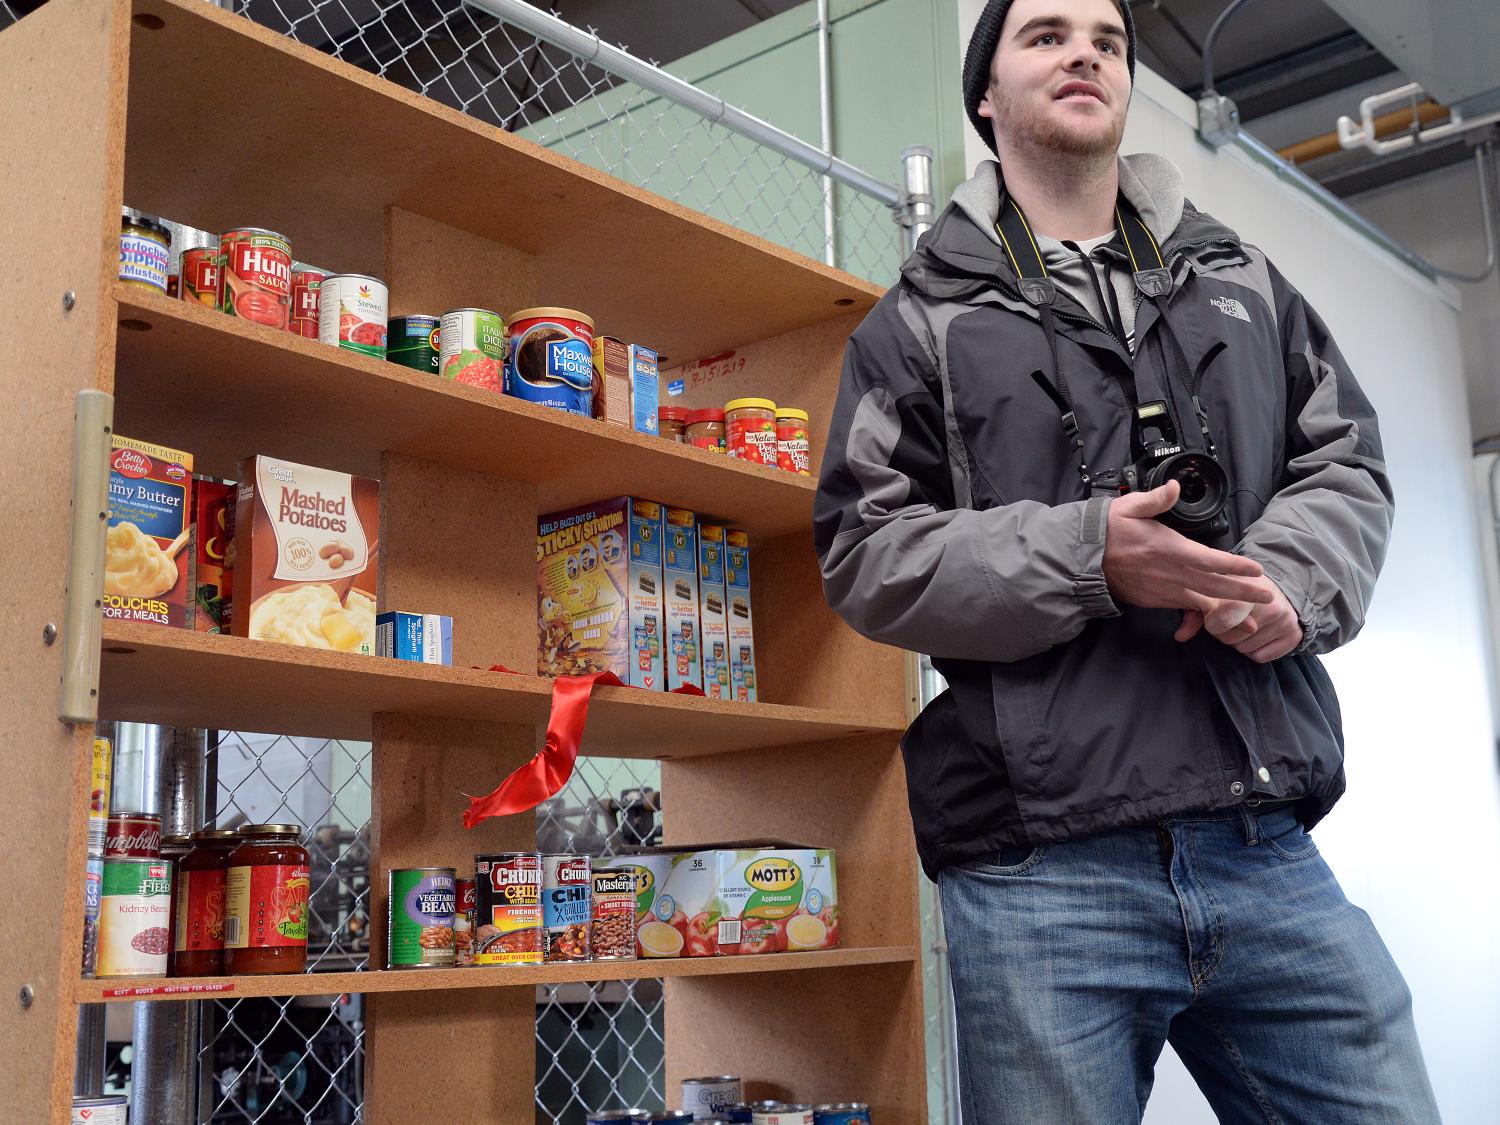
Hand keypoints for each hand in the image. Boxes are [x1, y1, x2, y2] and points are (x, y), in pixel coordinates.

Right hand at [1102, 482, 1273, 614]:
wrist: (1084, 560)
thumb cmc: (1108, 531)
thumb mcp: (1130, 507)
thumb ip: (1156, 499)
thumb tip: (1175, 487)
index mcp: (1169, 548)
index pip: (1210, 559)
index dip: (1235, 566)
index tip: (1256, 570)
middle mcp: (1171, 573)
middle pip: (1214, 585)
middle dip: (1243, 593)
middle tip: (1268, 598)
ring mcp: (1164, 590)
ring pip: (1202, 602)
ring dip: (1228, 611)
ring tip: (1251, 622)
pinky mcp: (1156, 600)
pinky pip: (1185, 608)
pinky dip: (1204, 615)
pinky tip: (1218, 619)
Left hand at [1174, 575, 1303, 662]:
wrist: (1277, 589)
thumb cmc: (1238, 590)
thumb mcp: (1215, 593)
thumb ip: (1195, 613)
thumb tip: (1180, 637)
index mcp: (1248, 590)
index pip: (1222, 621)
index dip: (1213, 623)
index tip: (1215, 616)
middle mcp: (1271, 605)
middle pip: (1230, 640)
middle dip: (1225, 633)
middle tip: (1232, 619)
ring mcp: (1285, 621)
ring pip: (1244, 649)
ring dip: (1239, 641)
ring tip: (1246, 624)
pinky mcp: (1294, 636)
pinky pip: (1260, 657)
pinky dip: (1253, 650)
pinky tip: (1257, 634)